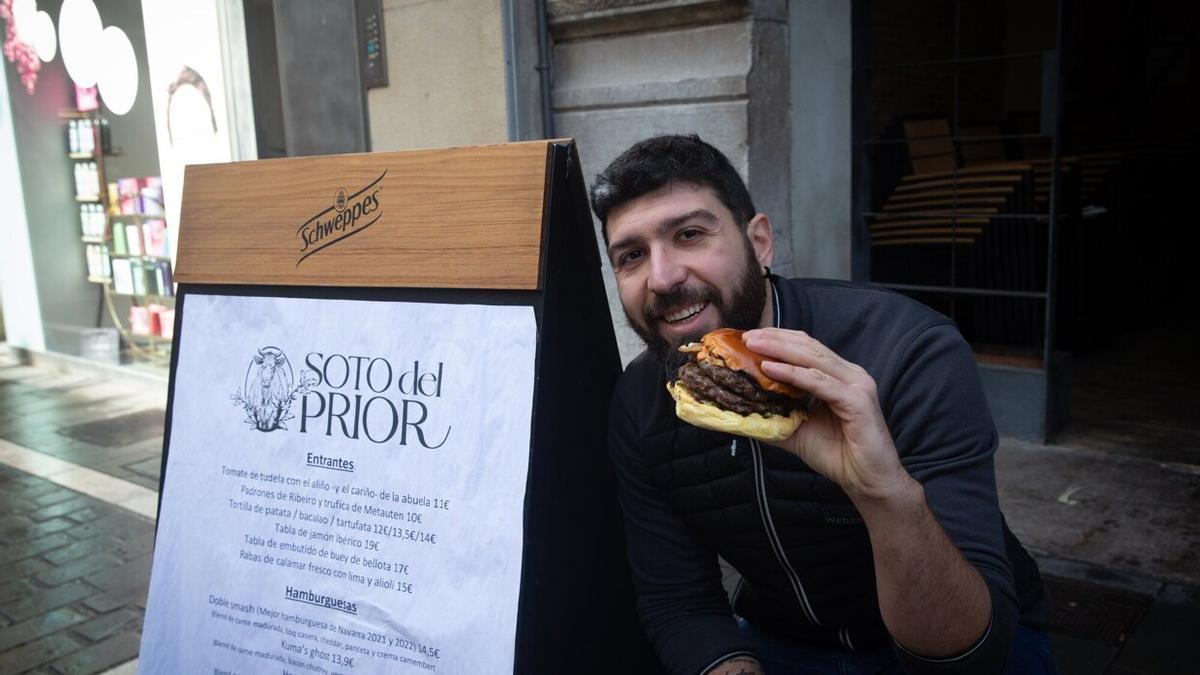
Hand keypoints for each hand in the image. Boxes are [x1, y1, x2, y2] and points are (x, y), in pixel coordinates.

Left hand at [743, 328, 916, 501]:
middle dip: (775, 339)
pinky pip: (820, 383)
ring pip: (813, 359)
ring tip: (753, 346)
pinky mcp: (858, 401)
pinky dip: (793, 374)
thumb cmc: (837, 456)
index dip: (778, 339)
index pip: (806, 348)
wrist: (867, 482)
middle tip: (747, 337)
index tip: (748, 338)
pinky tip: (770, 369)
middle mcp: (850, 375)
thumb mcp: (796, 430)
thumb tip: (739, 412)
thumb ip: (773, 416)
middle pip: (808, 347)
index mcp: (838, 377)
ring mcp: (856, 386)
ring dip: (780, 350)